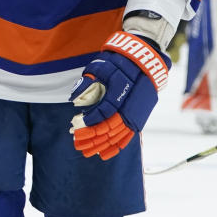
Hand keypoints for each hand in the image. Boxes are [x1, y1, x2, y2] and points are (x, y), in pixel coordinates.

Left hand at [69, 31, 170, 159]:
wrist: (143, 62)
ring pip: (118, 135)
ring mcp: (136, 114)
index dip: (89, 120)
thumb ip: (86, 82)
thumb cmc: (117, 63)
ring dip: (102, 145)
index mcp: (120, 93)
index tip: (76, 124)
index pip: (103, 113)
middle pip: (110, 128)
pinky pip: (128, 136)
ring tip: (88, 151)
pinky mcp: (139, 117)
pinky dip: (116, 146)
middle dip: (92, 138)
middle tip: (77, 143)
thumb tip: (73, 99)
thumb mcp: (99, 67)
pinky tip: (105, 153)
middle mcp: (130, 107)